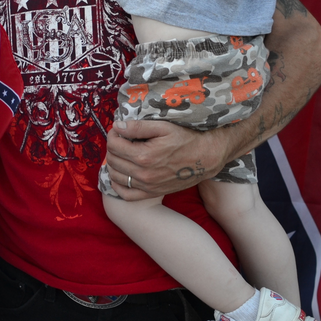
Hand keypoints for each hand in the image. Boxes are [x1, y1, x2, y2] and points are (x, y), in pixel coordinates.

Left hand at [104, 119, 229, 199]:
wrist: (207, 157)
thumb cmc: (186, 139)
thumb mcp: (163, 127)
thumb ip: (137, 127)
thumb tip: (117, 126)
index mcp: (144, 156)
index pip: (113, 145)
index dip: (113, 134)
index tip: (119, 129)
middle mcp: (144, 174)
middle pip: (112, 159)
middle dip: (112, 147)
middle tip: (120, 139)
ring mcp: (148, 186)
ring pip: (115, 176)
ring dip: (113, 163)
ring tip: (121, 153)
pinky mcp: (152, 193)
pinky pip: (126, 194)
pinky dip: (118, 184)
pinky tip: (121, 173)